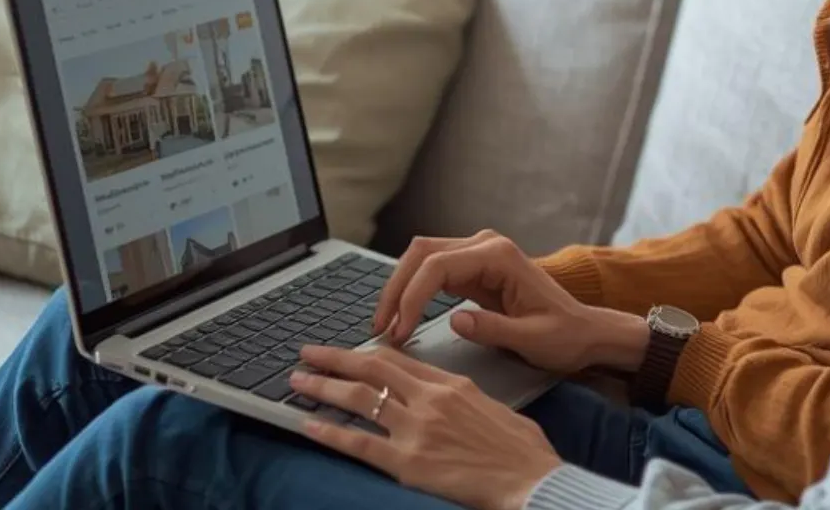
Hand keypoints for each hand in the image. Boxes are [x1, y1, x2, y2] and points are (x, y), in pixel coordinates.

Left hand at [294, 344, 559, 509]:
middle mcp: (430, 400)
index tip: (346, 350)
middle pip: (372, 368)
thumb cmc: (522, 450)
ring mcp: (417, 429)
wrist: (531, 479)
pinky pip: (359, 443)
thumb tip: (449, 397)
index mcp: (453, 384)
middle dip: (335, 358)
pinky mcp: (408, 462)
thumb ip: (465, 396)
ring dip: (323, 386)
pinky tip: (307, 425)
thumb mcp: (495, 407)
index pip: (400, 359)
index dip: (366, 351)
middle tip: (308, 352)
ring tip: (297, 380)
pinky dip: (330, 432)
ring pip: (359, 397)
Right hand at [373, 231, 649, 373]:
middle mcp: (486, 245)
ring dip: (400, 289)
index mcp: (500, 256)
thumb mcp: (532, 339)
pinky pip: (432, 272)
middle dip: (396, 289)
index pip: (438, 266)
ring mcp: (478, 253)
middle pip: (421, 253)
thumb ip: (493, 328)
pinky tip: (403, 319)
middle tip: (381, 329)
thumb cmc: (565, 336)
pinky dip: (413, 293)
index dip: (412, 297)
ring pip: (421, 259)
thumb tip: (454, 320)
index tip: (399, 332)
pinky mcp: (473, 268)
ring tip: (386, 327)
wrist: (584, 332)